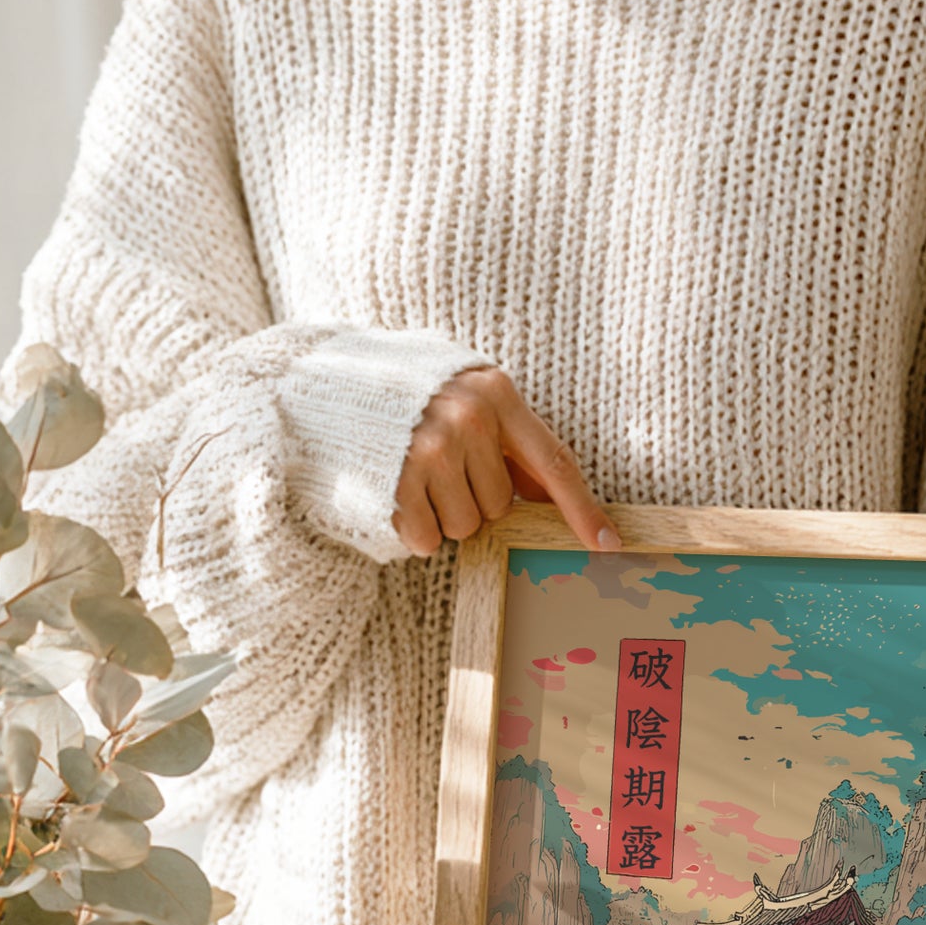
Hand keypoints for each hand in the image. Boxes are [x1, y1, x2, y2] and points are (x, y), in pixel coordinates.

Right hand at [393, 366, 619, 556]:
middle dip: (474, 499)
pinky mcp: (397, 482)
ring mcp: (431, 450)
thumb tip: (549, 493)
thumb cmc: (402, 393)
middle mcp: (469, 419)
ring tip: (412, 477)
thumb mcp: (463, 395)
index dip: (583, 509)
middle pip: (501, 505)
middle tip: (437, 468)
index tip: (607, 543)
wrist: (318, 380)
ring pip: (467, 527)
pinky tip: (394, 494)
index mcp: (496, 393)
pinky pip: (428, 539)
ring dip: (443, 516)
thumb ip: (506, 438)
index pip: (555, 462)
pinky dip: (414, 530)